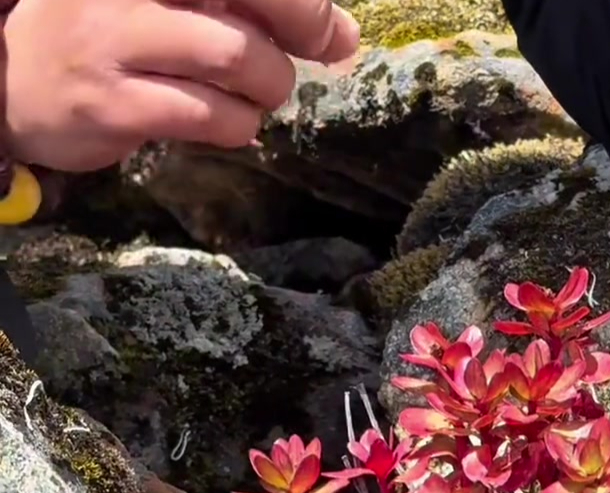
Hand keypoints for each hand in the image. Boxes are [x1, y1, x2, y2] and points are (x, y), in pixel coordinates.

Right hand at [0, 0, 361, 172]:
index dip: (302, 5)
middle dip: (301, 34)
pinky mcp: (115, 103)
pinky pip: (208, 116)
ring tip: (254, 97)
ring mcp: (116, 38)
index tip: (329, 32)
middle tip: (293, 64)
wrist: (16, 80)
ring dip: (266, 88)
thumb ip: (247, 7)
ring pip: (235, 57)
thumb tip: (340, 35)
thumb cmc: (112, 33)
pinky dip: (236, 126)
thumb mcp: (170, 1)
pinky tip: (227, 123)